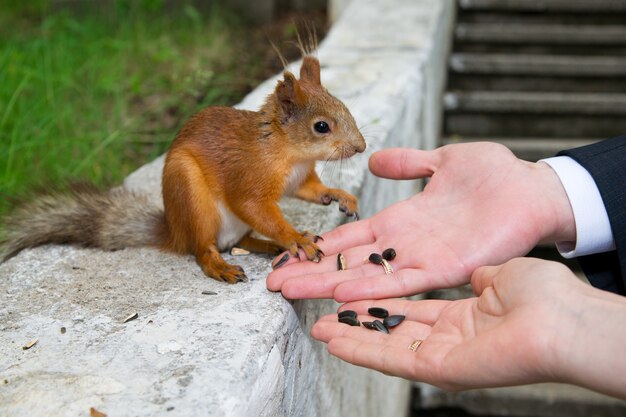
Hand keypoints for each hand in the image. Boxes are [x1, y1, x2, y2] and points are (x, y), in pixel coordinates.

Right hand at [267, 143, 574, 300]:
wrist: (533, 190)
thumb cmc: (495, 175)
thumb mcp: (442, 160)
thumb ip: (408, 162)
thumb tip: (374, 159)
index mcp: (400, 219)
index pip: (349, 237)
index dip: (318, 246)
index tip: (289, 252)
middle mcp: (403, 244)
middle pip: (347, 262)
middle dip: (310, 271)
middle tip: (273, 281)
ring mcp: (421, 258)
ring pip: (365, 276)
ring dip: (327, 284)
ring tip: (291, 290)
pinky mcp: (443, 269)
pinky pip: (399, 283)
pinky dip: (368, 289)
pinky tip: (339, 293)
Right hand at [311, 258, 625, 398]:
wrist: (567, 318)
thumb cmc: (544, 292)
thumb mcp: (497, 266)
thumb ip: (475, 270)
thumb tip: (471, 273)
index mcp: (454, 303)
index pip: (398, 289)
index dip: (367, 280)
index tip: (340, 272)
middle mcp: (441, 327)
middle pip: (382, 314)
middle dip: (344, 307)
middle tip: (314, 298)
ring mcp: (439, 347)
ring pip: (381, 339)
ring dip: (345, 331)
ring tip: (314, 323)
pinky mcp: (439, 365)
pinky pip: (392, 357)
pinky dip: (361, 349)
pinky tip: (336, 340)